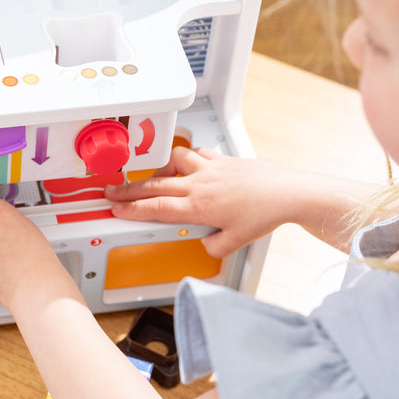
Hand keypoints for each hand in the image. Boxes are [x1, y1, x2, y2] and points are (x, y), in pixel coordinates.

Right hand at [105, 147, 296, 256]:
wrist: (285, 193)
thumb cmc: (263, 215)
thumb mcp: (233, 242)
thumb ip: (213, 245)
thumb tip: (204, 242)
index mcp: (197, 208)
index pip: (154, 209)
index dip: (131, 209)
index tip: (115, 209)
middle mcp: (198, 185)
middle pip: (153, 186)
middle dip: (128, 190)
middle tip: (112, 191)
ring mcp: (208, 169)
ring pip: (172, 162)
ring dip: (159, 170)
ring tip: (153, 178)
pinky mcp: (221, 159)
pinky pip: (195, 153)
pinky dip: (186, 159)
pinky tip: (186, 165)